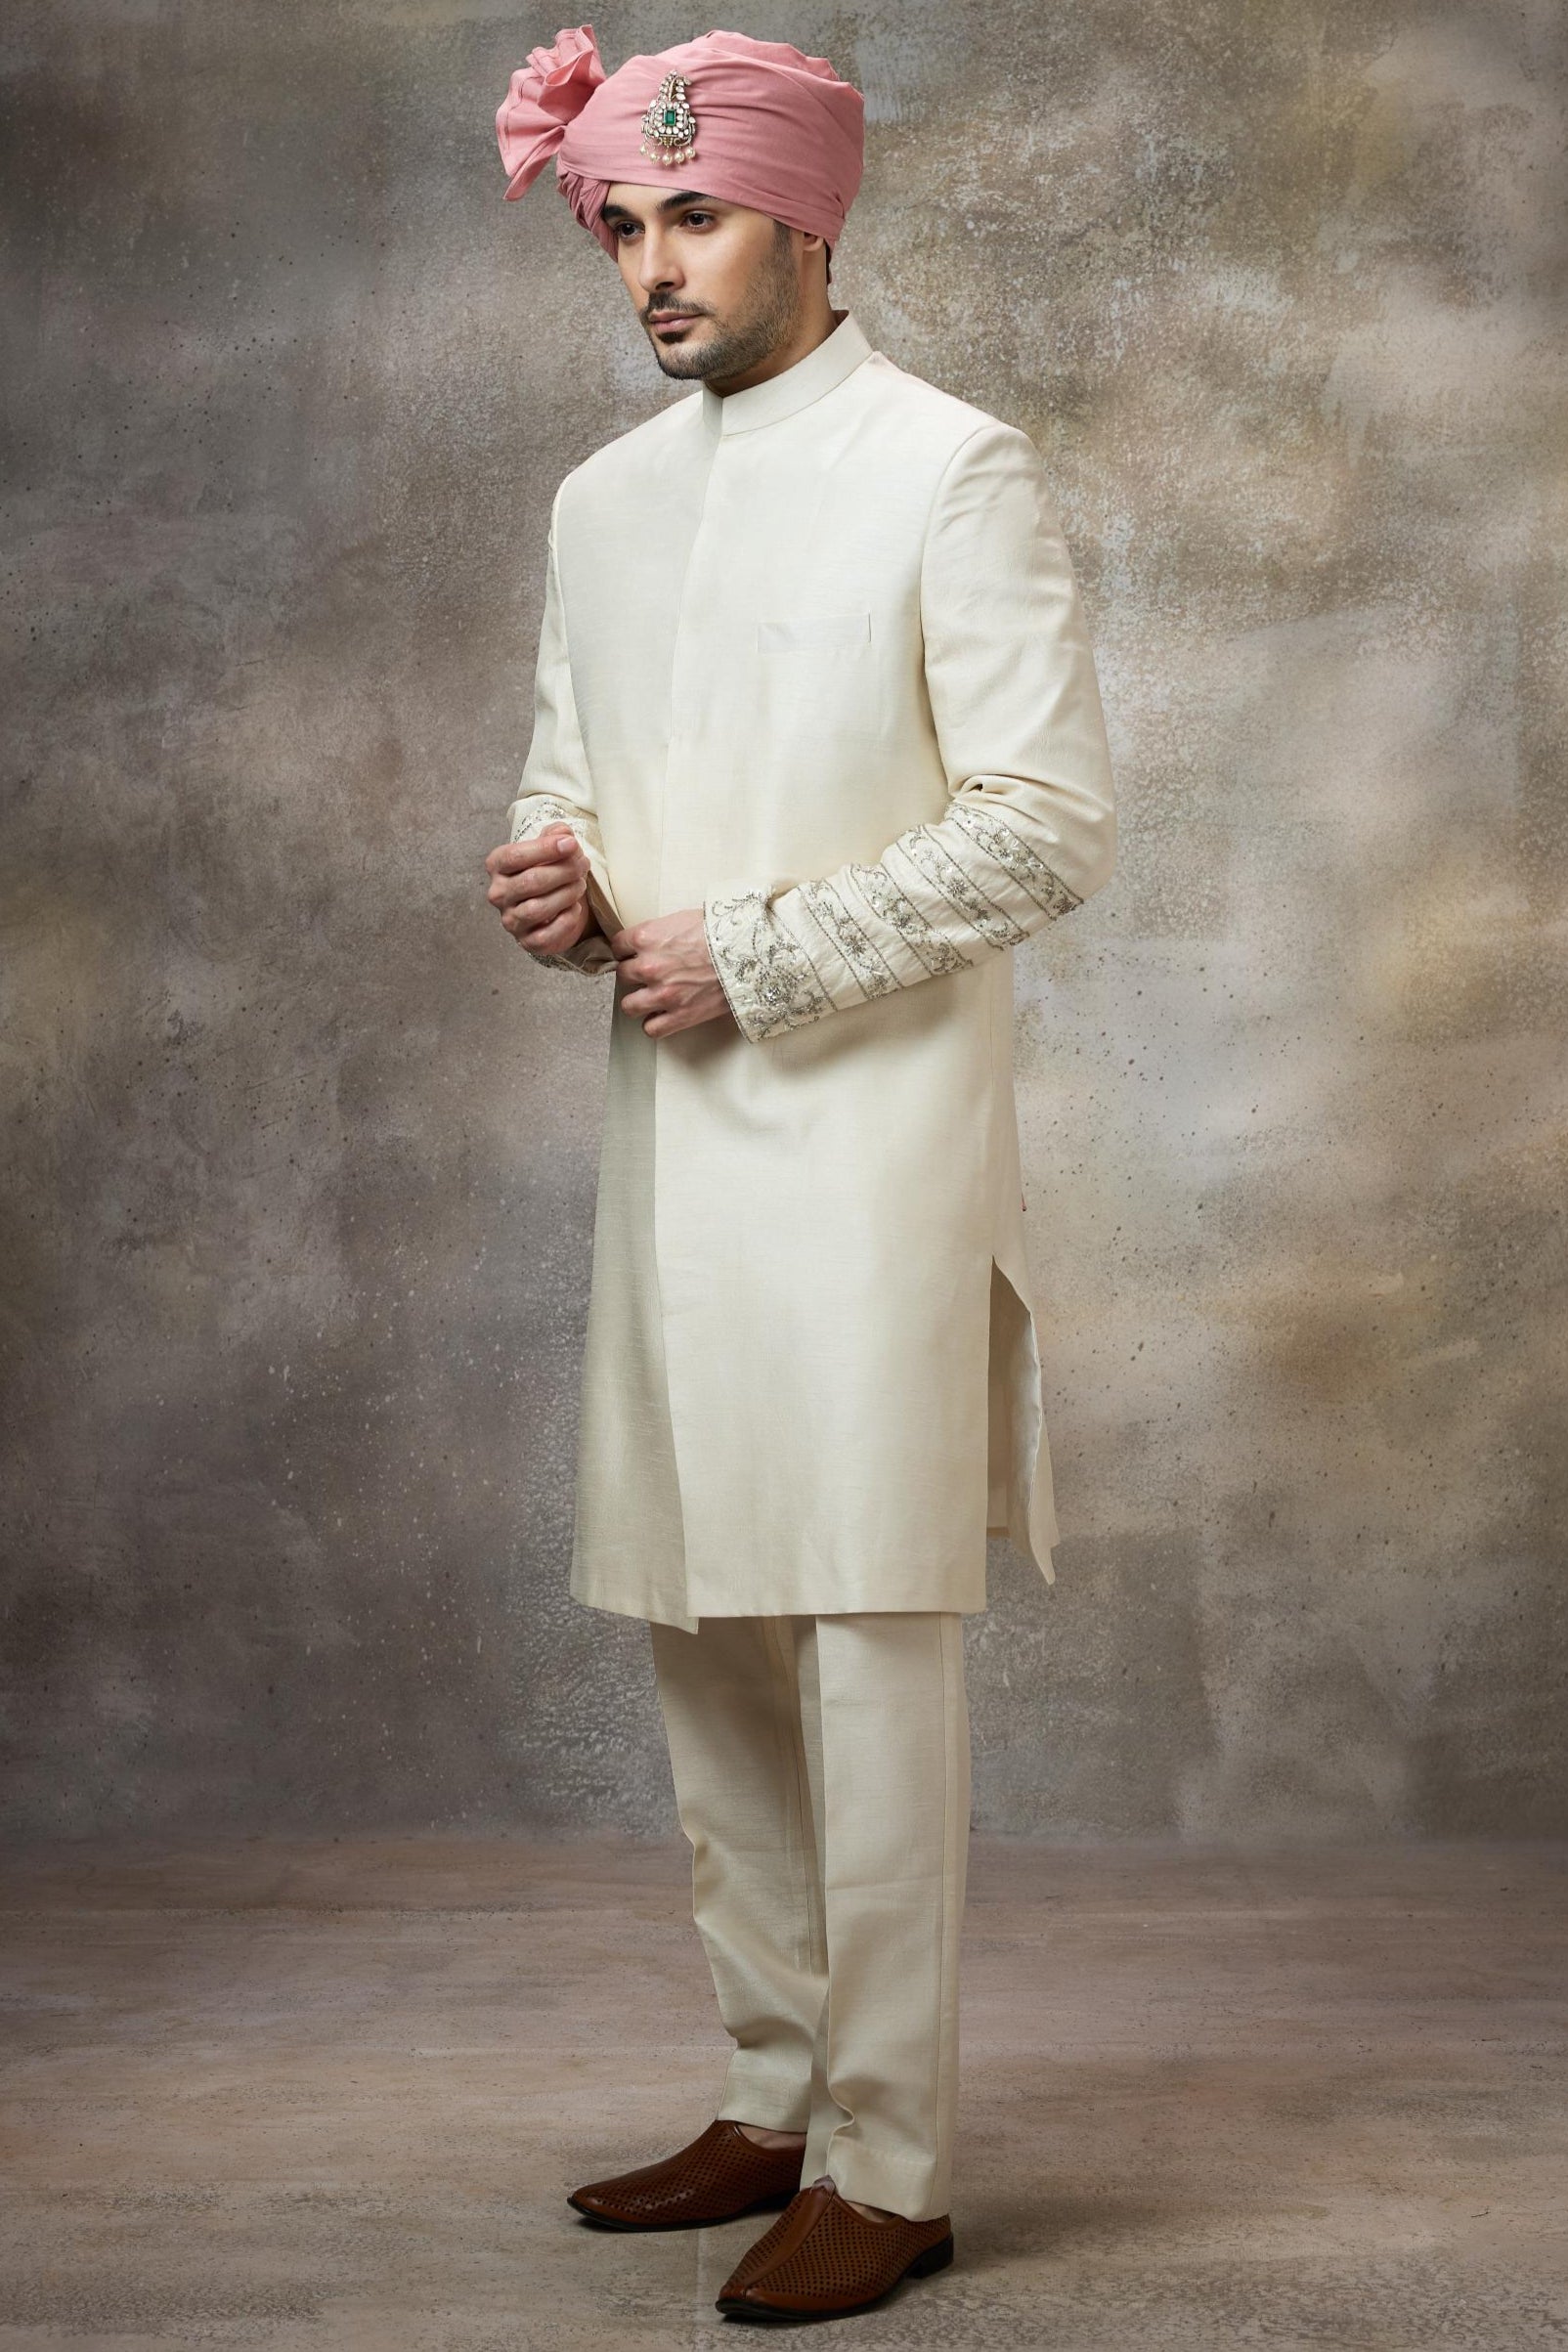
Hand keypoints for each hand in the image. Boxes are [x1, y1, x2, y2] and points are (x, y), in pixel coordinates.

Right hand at [483, 825, 596, 954]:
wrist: (554, 909)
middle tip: (583, 864)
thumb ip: (555, 835)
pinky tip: (575, 907)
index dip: (546, 849)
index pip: (515, 856)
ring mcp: (510, 920)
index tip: (572, 844)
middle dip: (563, 871)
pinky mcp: (527, 941)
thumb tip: (563, 833)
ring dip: (566, 893)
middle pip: (530, 881)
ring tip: (580, 884)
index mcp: (497, 866)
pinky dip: (566, 919)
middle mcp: (498, 894)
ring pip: (538, 908)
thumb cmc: (549, 873)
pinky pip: (547, 934)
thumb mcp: (550, 849)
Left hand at [611, 908, 733, 1038]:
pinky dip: (655, 1024)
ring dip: (638, 1001)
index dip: (627, 950)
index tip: (634, 953)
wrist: (749, 952)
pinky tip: (662, 1016)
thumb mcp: (683, 919)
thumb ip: (660, 932)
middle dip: (635, 974)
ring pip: (629, 1006)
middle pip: (623, 975)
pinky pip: (651, 1029)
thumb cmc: (721, 931)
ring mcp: (662, 994)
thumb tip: (653, 940)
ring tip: (650, 998)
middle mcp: (648, 967)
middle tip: (651, 973)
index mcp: (646, 938)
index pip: (618, 946)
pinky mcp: (679, 1016)